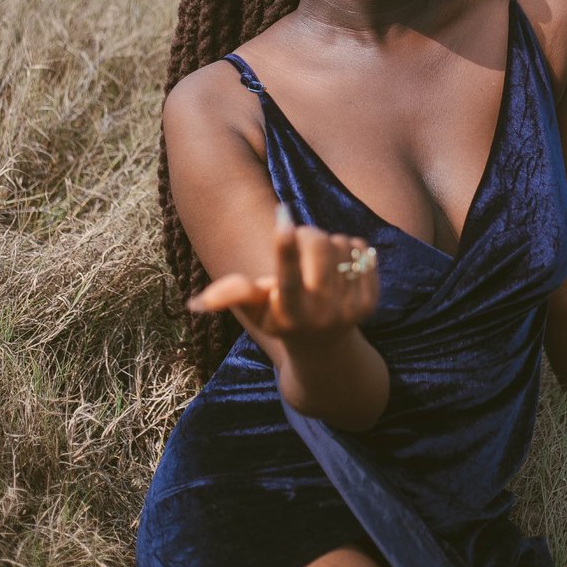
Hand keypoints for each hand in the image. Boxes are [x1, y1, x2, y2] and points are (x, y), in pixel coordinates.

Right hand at [187, 204, 379, 344]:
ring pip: (341, 243)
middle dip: (307, 233)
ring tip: (317, 262)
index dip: (284, 248)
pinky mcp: (371, 301)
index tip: (283, 219)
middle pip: (319, 245)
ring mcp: (350, 309)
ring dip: (328, 242)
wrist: (324, 347)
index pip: (287, 278)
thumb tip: (195, 302)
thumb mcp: (255, 311)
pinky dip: (349, 248)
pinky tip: (340, 267)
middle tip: (299, 241)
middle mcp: (321, 315)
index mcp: (290, 315)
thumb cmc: (281, 319)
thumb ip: (234, 297)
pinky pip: (362, 249)